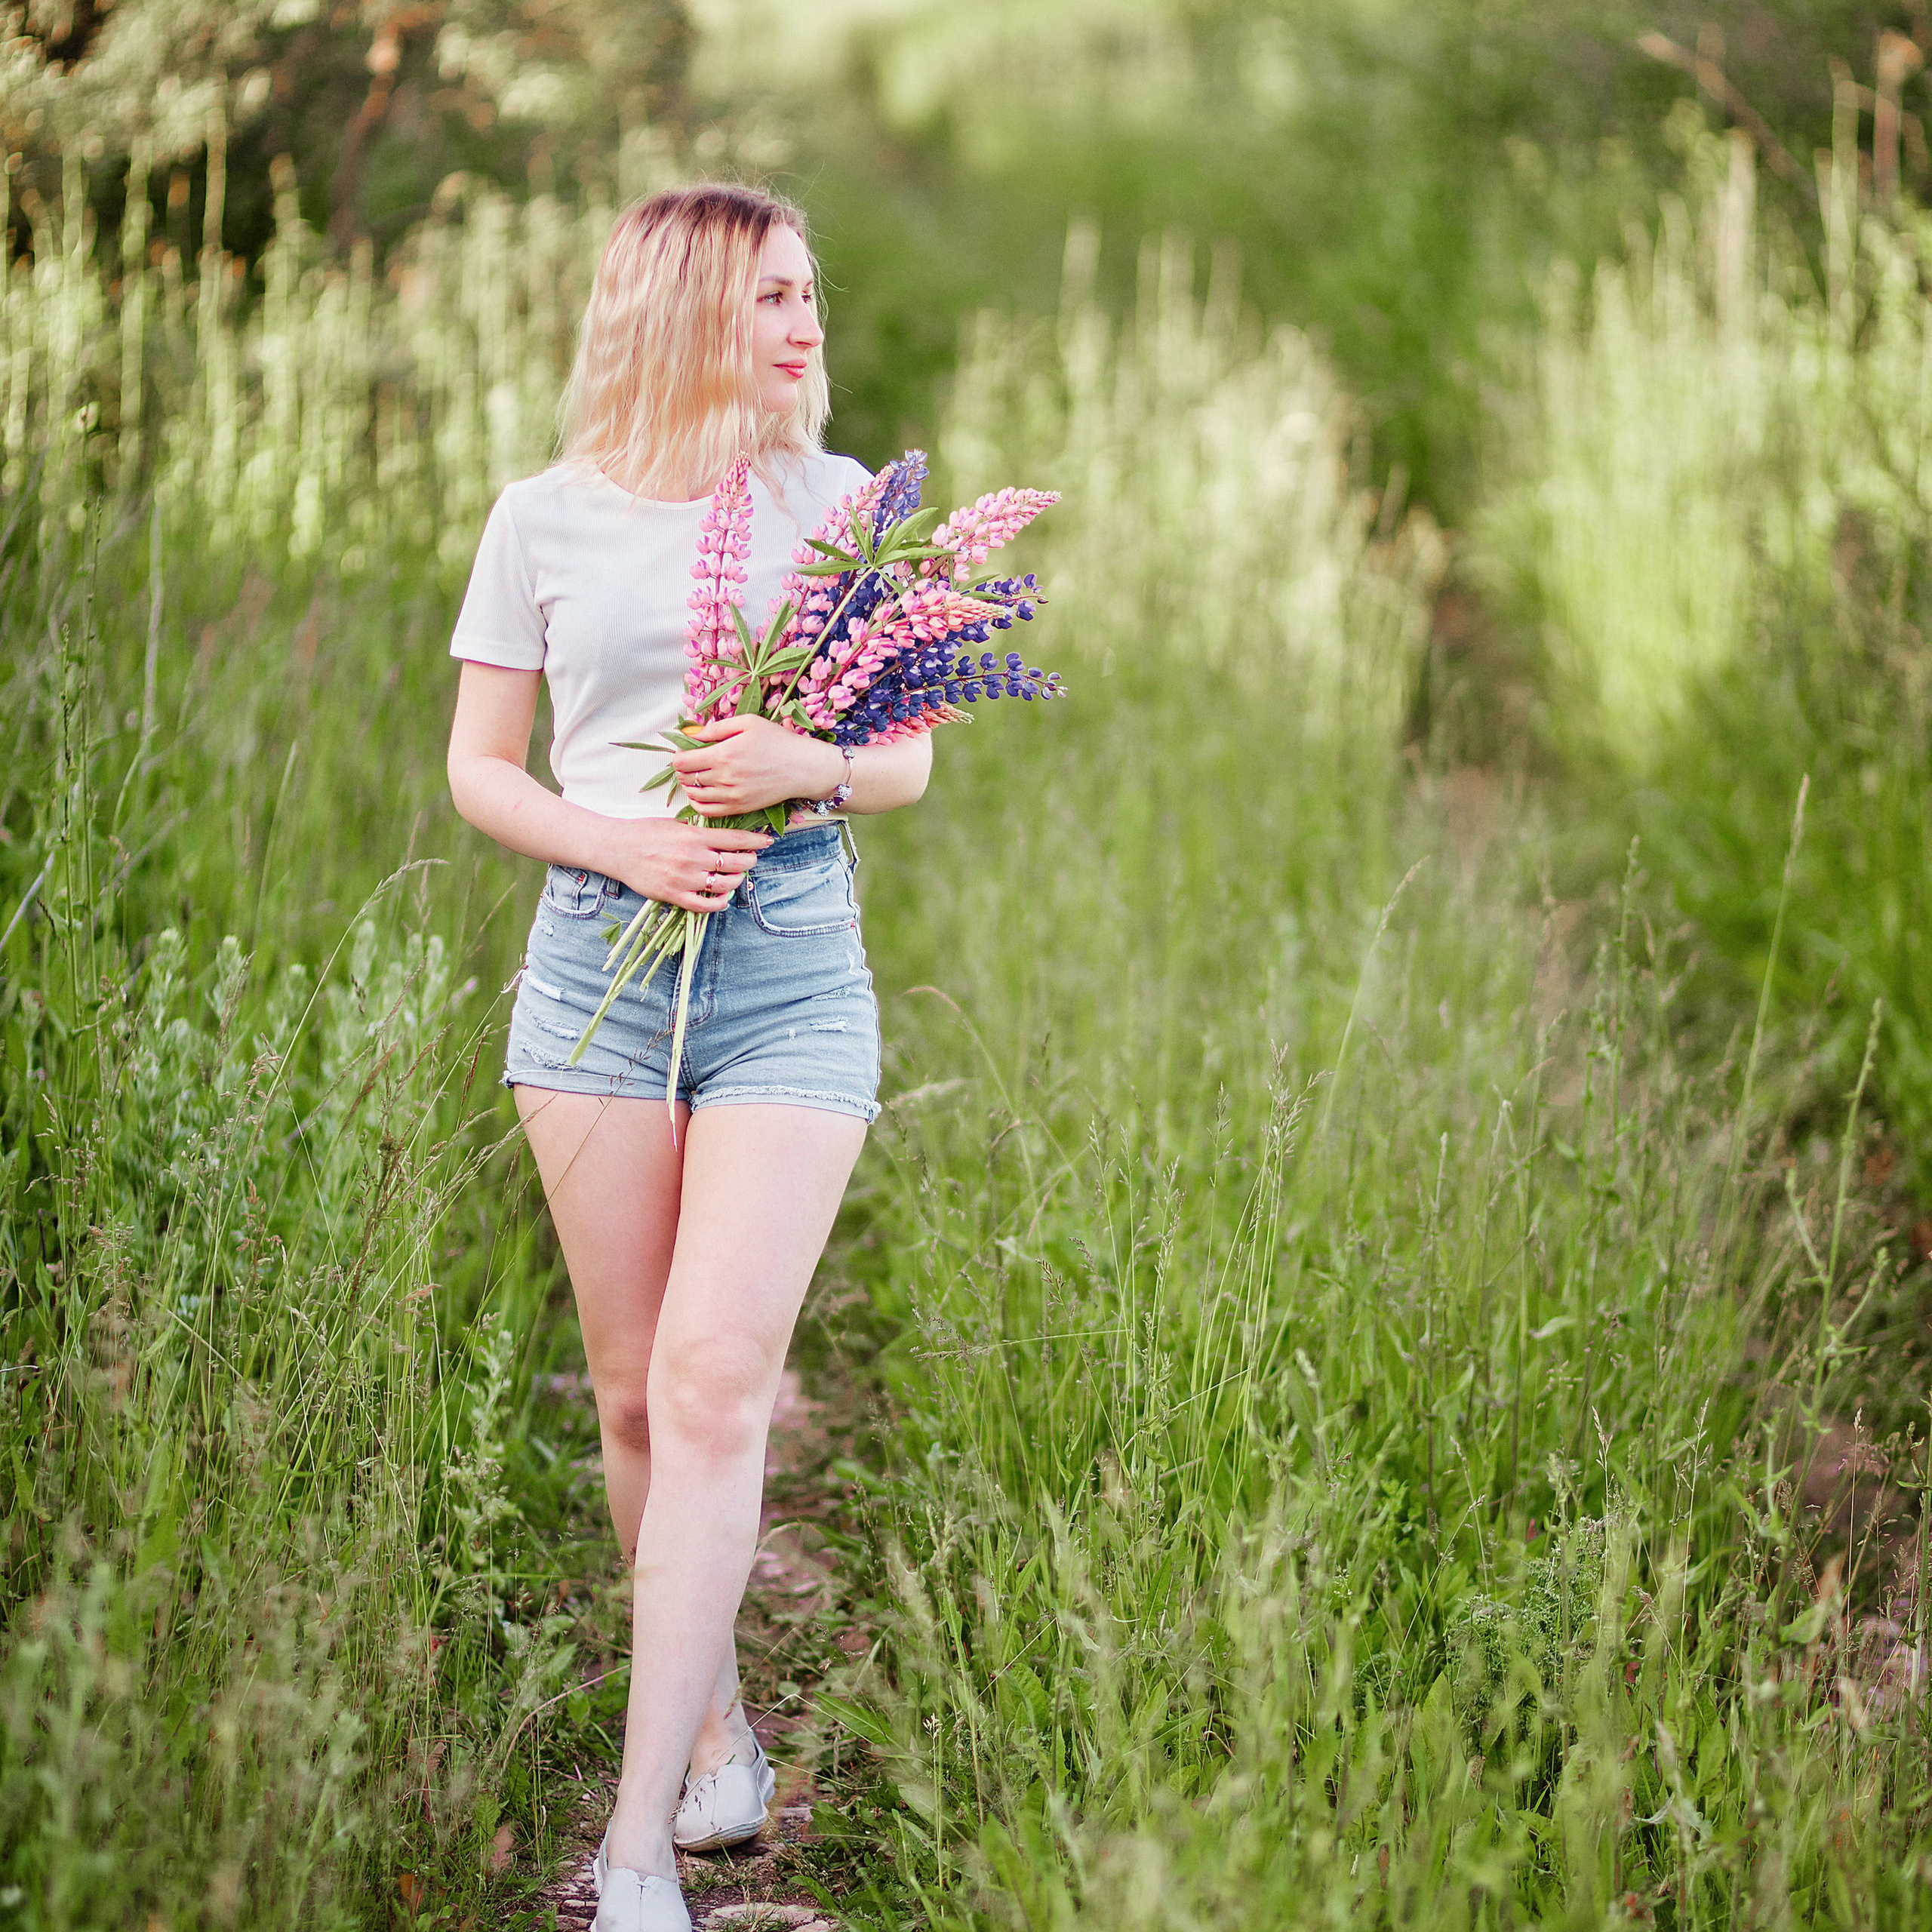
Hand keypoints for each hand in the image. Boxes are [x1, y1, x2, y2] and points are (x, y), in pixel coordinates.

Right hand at [603, 816, 770, 912]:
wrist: (617, 849)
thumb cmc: (644, 832)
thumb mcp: (675, 823)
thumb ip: (699, 831)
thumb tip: (724, 836)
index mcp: (693, 835)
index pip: (734, 838)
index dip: (754, 841)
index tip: (766, 842)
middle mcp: (692, 857)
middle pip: (736, 862)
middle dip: (749, 860)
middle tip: (750, 859)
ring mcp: (684, 878)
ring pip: (725, 884)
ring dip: (736, 881)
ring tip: (735, 876)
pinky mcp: (674, 895)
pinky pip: (706, 905)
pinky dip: (719, 903)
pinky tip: (722, 898)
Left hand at [672, 716, 844, 817]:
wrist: (803, 768)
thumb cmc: (778, 741)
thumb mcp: (748, 722)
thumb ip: (716, 727)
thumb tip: (690, 732)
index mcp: (724, 754)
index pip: (682, 761)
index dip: (678, 754)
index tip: (686, 749)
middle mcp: (724, 778)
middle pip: (685, 777)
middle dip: (683, 768)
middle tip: (692, 760)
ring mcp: (731, 796)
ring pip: (694, 795)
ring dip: (689, 784)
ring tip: (697, 775)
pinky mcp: (739, 808)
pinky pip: (707, 811)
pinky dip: (698, 802)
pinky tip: (702, 792)